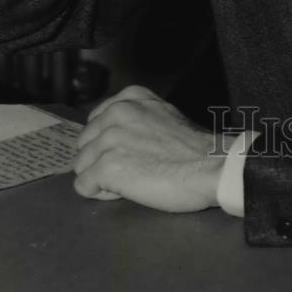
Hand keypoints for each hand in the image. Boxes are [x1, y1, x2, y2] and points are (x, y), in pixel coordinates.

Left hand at [73, 85, 228, 212]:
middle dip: (101, 159)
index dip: (108, 142)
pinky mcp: (107, 167)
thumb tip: (118, 134)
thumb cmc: (193, 147)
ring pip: (81, 166)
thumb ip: (137, 117)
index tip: (128, 152)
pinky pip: (83, 186)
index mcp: (130, 98)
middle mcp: (116, 113)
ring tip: (130, 181)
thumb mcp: (164, 114)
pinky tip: (125, 192)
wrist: (210, 165)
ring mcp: (109, 139)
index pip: (95, 121)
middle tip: (131, 169)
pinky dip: (100, 194)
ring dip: (101, 178)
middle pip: (85, 144)